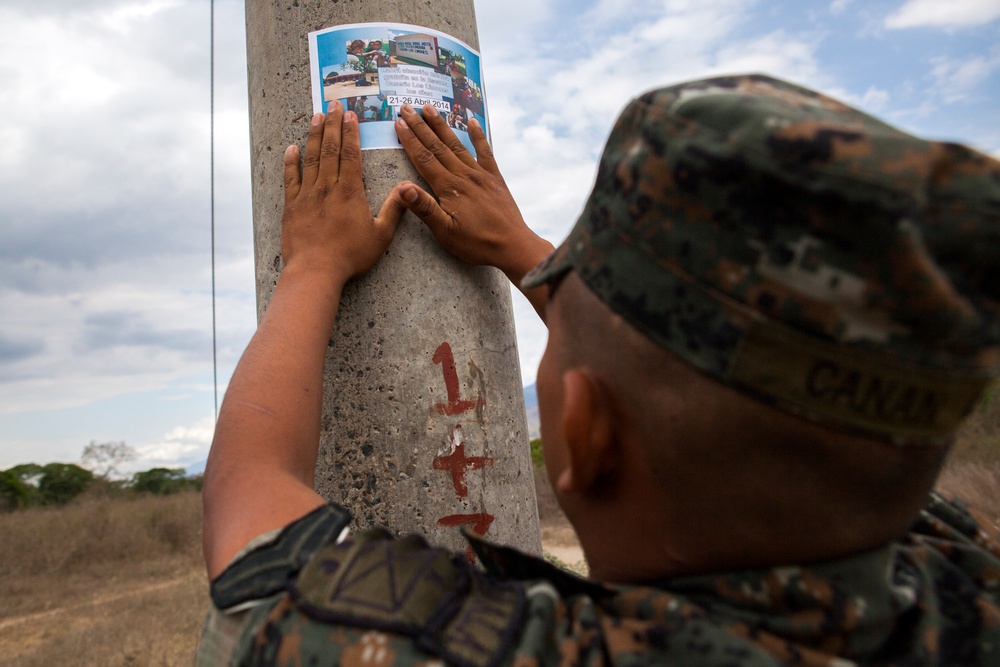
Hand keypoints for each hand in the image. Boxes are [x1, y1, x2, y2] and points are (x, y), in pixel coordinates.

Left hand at [282, 102, 404, 284]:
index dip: (351, 133)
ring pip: (310, 158)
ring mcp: (307, 195)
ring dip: (313, 135)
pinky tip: (291, 148)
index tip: (351, 115)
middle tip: (333, 104)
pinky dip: (290, 161)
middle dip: (332, 124)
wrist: (315, 271)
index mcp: (350, 192)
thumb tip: (408, 189)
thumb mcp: (380, 236)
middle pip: (330, 149)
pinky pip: (290, 178)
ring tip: (315, 116)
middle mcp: (328, 187)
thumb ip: (393, 210)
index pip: (351, 154)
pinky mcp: (292, 206)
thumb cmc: (350, 256)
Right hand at [393, 104, 552, 288]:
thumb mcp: (445, 232)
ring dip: (442, 126)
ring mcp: (481, 175)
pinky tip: (473, 122)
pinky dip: (478, 136)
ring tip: (429, 109)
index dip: (409, 140)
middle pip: (437, 146)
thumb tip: (403, 188)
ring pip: (457, 144)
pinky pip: (485, 152)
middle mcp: (464, 175)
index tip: (398, 122)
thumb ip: (424, 209)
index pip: (424, 158)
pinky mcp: (495, 178)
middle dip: (420, 126)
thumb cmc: (477, 244)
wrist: (514, 245)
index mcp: (449, 188)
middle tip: (407, 107)